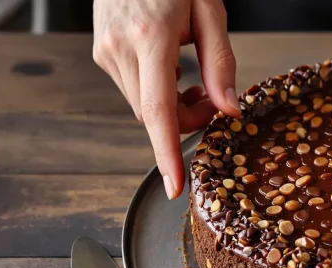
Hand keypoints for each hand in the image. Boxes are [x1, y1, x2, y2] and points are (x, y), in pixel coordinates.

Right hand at [93, 0, 240, 198]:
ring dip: (173, 106)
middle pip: (155, 115)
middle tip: (214, 100)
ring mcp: (106, 50)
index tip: (174, 185)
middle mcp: (120, 47)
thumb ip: (221, 62)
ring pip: (143, 106)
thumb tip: (230, 110)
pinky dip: (157, 92)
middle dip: (187, 120)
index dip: (166, 152)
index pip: (158, 109)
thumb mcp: (210, 10)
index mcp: (151, 36)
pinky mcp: (101, 51)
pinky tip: (171, 70)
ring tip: (193, 78)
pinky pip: (133, 89)